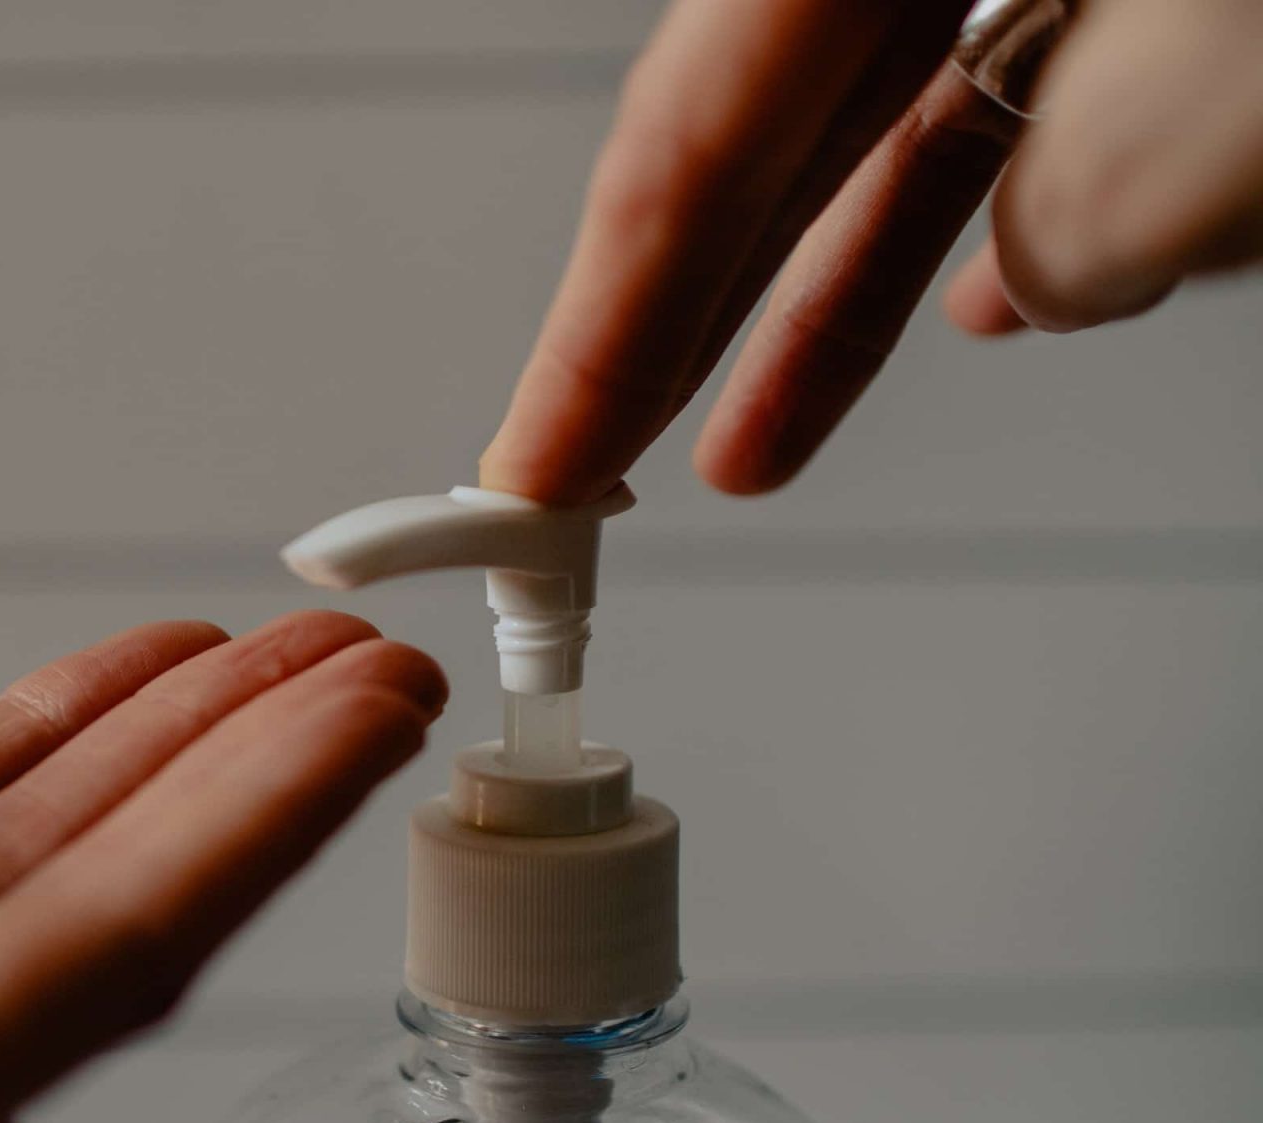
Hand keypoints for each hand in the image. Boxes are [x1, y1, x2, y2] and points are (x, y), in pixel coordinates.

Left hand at [0, 579, 444, 1122]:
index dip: (53, 736)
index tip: (164, 659)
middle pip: (44, 868)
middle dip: (201, 755)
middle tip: (330, 655)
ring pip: (110, 914)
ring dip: (261, 791)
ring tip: (379, 688)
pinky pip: (110, 956)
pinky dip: (246, 838)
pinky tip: (339, 744)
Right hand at [479, 0, 1262, 501]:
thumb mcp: (1238, 33)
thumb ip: (1126, 170)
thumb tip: (1039, 282)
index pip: (694, 136)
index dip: (598, 328)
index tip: (528, 467)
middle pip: (739, 132)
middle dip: (653, 327)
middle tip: (566, 481)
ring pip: (871, 124)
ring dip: (808, 300)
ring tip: (742, 458)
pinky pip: (996, 85)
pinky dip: (969, 209)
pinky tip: (967, 310)